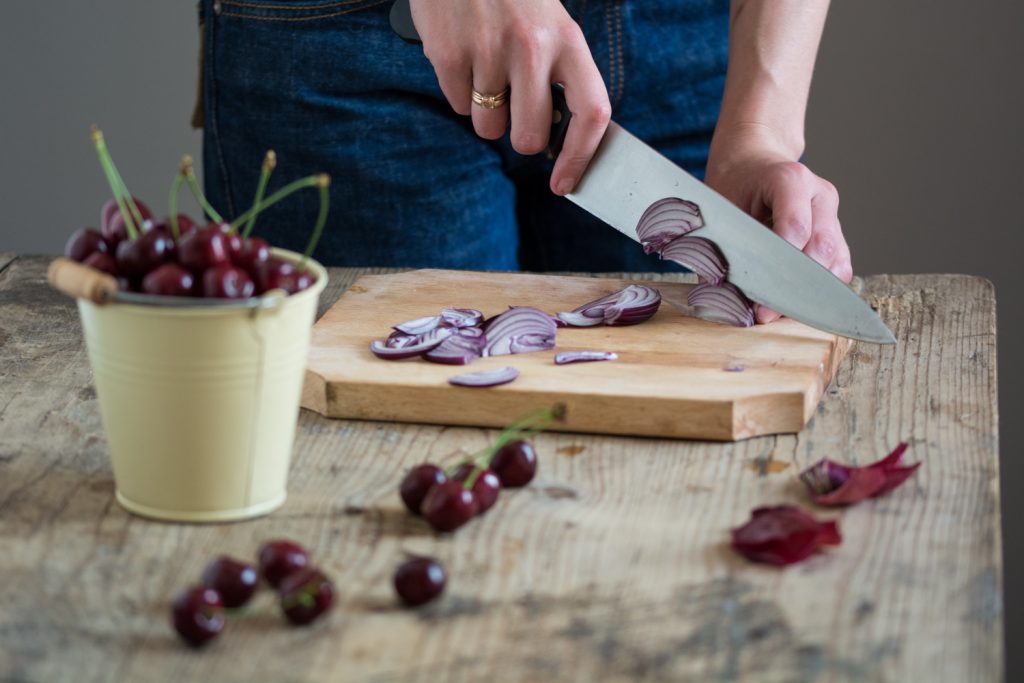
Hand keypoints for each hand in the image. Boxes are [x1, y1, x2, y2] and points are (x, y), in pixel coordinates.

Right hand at [409, 0, 610, 194]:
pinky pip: (458, 106)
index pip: (591, 114)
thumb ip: (559, 76)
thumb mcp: (549, 25)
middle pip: (529, 138)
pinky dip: (459, 92)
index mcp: (568, 40)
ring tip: (485, 68)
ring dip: (485, 111)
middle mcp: (533, 48)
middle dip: (519, 136)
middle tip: (513, 108)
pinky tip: (464, 57)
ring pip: (488, 128)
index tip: (564, 183)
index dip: (580, 157)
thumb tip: (560, 141)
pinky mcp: (449, 54)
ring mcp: (489, 51)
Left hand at [705, 125, 851, 323]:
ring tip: (775, 312)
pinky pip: (839, 267)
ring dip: (808, 293)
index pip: (796, 229)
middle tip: (764, 315)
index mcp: (789, 179)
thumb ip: (725, 250)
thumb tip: (729, 299)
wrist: (751, 165)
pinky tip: (792, 303)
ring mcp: (832, 213)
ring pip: (836, 261)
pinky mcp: (837, 232)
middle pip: (821, 249)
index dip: (779, 270)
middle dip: (793, 288)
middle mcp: (819, 194)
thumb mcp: (719, 211)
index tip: (759, 302)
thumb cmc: (732, 189)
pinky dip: (819, 290)